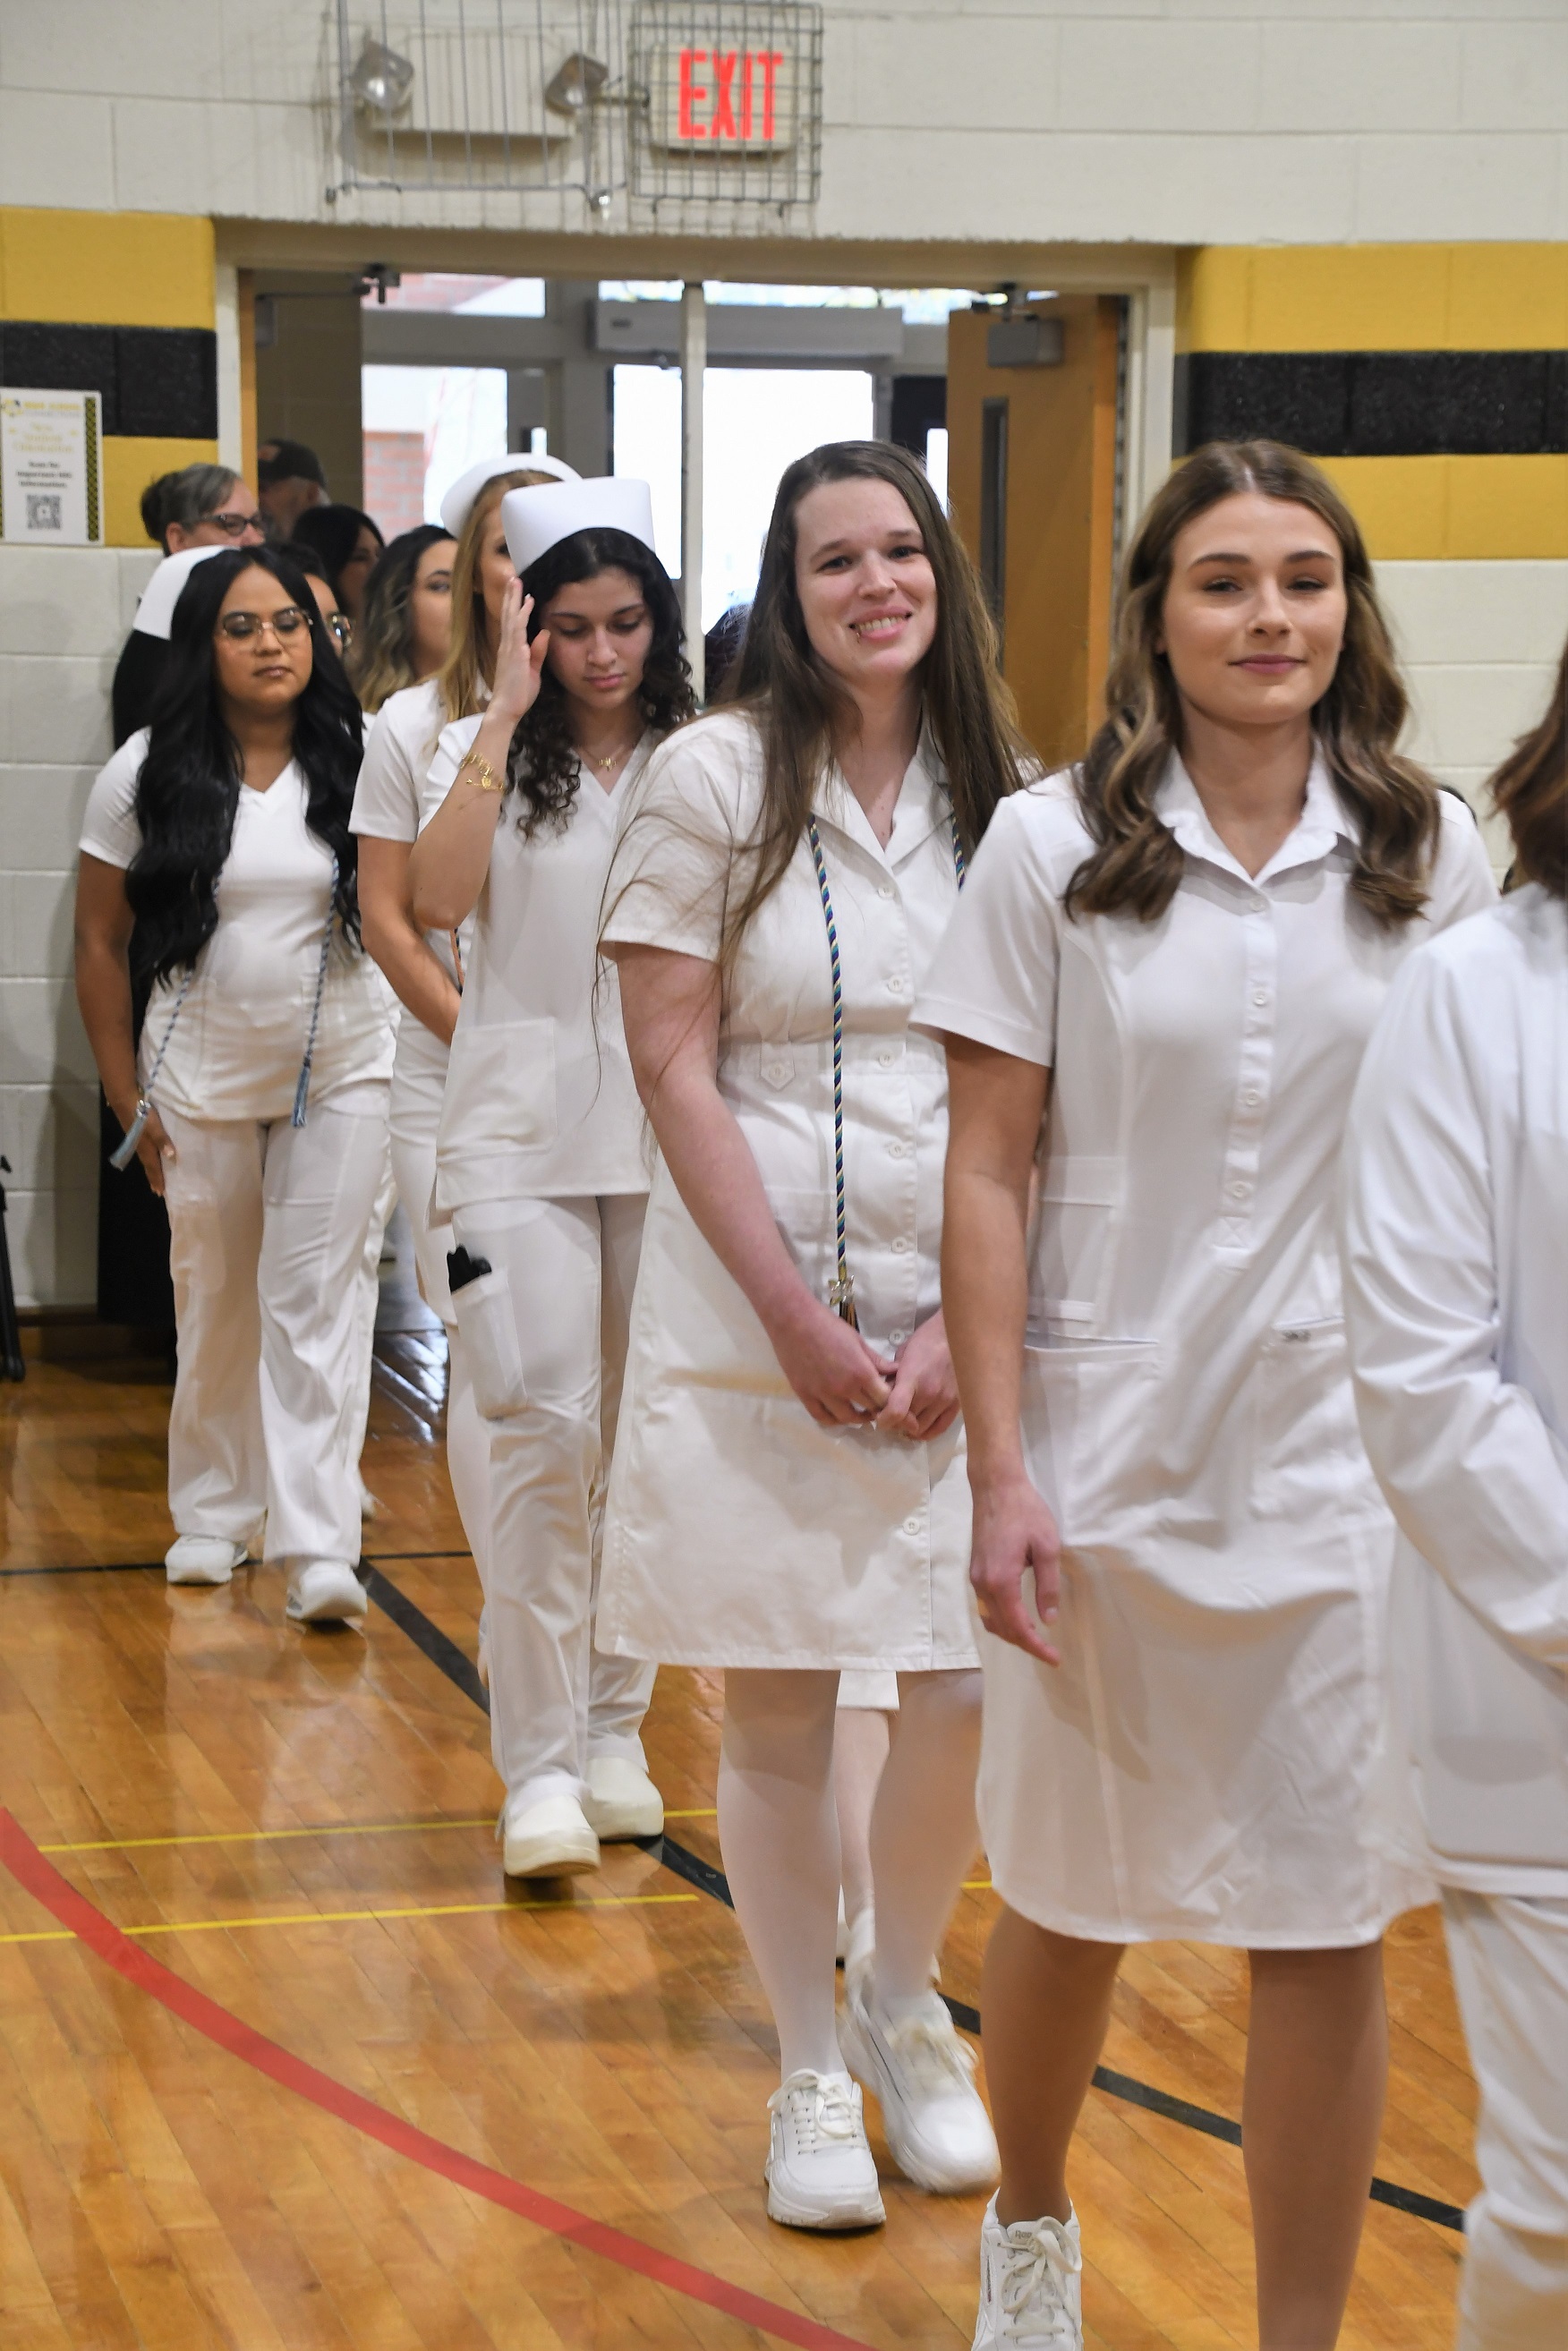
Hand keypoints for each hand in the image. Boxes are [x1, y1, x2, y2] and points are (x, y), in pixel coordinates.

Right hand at [119, 1099, 174, 1196]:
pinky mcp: (134, 1131)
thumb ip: (162, 1139)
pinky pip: (143, 1150)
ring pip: (145, 1158)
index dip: (157, 1178)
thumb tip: (170, 1155)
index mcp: (145, 1145)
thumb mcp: (153, 1124)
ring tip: (155, 1177)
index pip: (153, 1166)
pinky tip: (149, 1155)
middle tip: (157, 1190)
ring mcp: (135, 1138)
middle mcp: (139, 1145)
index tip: (160, 1192)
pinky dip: (147, 1157)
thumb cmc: (140, 1111)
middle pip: (148, 1164)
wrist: (122, 1097)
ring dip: (150, 1168)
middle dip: (153, 1177)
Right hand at [490, 576, 549, 725]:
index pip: (512, 623)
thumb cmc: (519, 693)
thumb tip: (544, 633)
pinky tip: (526, 604)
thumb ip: (537, 652)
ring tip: (515, 582)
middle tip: (513, 578)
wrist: (507, 709)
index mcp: (511, 649)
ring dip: (514, 599)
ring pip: (511, 618)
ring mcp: (509, 649)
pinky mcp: (514, 654)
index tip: (523, 593)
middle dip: (511, 596)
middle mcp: (507, 646)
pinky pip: (518, 631)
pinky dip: (522, 616)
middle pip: (508, 615)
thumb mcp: (532, 670)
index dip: (516, 607)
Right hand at [766, 1290, 894, 1427]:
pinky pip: (821, 1417)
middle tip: (877, 1404)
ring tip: (860, 1412)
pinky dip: (833, 1420)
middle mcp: (844, 1388)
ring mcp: (823, 1394)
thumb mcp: (857, 1340)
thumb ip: (876, 1360)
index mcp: (861, 1372)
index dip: (889, 1400)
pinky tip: (838, 1414)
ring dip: (856, 1418)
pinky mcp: (805, 1395)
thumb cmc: (828, 1325)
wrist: (793, 1320)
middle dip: (876, 1408)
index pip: (884, 1398)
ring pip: (846, 1418)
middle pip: (868, 1409)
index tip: (888, 1397)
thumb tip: (896, 1371)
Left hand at [875, 1310, 959, 1440]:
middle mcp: (929, 1393)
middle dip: (895, 1422)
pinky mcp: (957, 1404)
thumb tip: (885, 1395)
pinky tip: (919, 1428)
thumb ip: (894, 1377)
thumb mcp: (903, 1354)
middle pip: (907, 1423)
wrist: (957, 1335)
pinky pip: (940, 1428)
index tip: (879, 1418)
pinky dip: (927, 1432)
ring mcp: (945, 1400)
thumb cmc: (927, 1341)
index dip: (884, 1420)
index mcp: (912, 1378)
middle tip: (891, 1416)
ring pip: (921, 1429)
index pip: (896, 1411)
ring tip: (905, 1421)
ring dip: (910, 1428)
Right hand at [969, 1468, 1062, 1666]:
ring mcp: (975, 1578)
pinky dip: (1000, 1620)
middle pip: (1001, 1629)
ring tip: (1033, 1639)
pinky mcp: (975, 1570)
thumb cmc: (1026, 1512)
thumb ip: (1048, 1586)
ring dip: (1010, 1634)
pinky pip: (984, 1607)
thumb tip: (1049, 1620)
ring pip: (989, 1620)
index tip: (1054, 1659)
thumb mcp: (1047, 1547)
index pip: (1018, 1627)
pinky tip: (1015, 1618)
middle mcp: (983, 1584)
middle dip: (1025, 1645)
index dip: (1036, 1647)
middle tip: (1049, 1653)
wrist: (995, 1487)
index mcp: (1001, 1581)